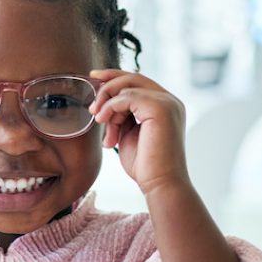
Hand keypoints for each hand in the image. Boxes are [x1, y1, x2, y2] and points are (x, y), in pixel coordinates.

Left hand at [88, 69, 189, 195]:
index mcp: (165, 105)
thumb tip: (107, 104)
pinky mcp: (160, 108)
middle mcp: (169, 100)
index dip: (115, 76)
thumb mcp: (128, 134)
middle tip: (92, 105)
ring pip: (128, 86)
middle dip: (108, 84)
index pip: (139, 82)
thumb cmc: (145, 166)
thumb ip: (123, 116)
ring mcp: (167, 103)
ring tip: (99, 121)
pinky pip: (127, 97)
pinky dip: (111, 108)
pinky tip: (104, 122)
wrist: (159, 184)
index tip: (95, 78)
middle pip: (133, 78)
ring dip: (107, 103)